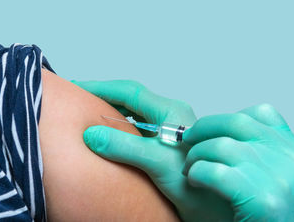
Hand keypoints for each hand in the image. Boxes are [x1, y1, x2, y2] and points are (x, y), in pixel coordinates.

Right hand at [72, 80, 234, 220]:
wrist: (216, 206)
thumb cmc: (197, 184)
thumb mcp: (157, 162)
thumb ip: (125, 146)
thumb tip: (92, 134)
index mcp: (170, 112)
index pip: (129, 92)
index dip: (101, 88)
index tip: (77, 88)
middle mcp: (169, 117)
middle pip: (130, 100)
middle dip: (103, 97)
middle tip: (78, 100)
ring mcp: (166, 131)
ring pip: (132, 115)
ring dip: (110, 113)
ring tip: (87, 115)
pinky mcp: (163, 145)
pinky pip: (136, 130)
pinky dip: (118, 130)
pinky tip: (107, 138)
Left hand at [182, 104, 293, 220]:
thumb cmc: (272, 219)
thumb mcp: (280, 180)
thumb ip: (260, 154)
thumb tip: (217, 134)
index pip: (263, 114)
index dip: (228, 119)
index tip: (208, 130)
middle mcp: (290, 160)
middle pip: (236, 123)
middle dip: (203, 128)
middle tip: (186, 138)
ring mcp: (278, 179)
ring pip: (221, 146)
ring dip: (196, 155)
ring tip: (190, 170)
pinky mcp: (262, 201)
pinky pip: (216, 172)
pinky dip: (198, 172)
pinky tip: (195, 181)